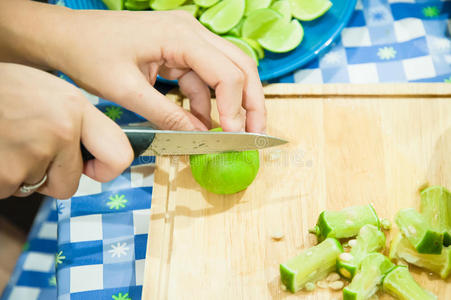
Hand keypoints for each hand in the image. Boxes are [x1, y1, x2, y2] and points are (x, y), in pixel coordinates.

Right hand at [0, 63, 132, 198]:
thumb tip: (95, 151)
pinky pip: (9, 189)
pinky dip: (2, 176)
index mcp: (75, 109)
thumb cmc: (4, 89)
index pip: (119, 155)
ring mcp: (29, 157)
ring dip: (22, 173)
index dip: (106, 169)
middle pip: (70, 185)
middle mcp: (59, 133)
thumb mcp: (48, 90)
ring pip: (35, 187)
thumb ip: (76, 120)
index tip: (93, 167)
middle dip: (52, 177)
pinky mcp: (4, 177)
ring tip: (7, 140)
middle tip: (31, 151)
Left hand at [45, 9, 265, 131]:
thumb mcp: (127, 91)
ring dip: (227, 105)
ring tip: (226, 135)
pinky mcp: (178, 50)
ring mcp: (186, 39)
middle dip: (250, 102)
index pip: (226, 72)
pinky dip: (203, 101)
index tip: (234, 137)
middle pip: (239, 66)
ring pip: (224, 72)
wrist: (65, 37)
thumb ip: (167, 116)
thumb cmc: (89, 55)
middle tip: (255, 133)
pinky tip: (200, 123)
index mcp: (181, 35)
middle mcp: (191, 31)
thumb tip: (200, 138)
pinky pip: (201, 77)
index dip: (236, 108)